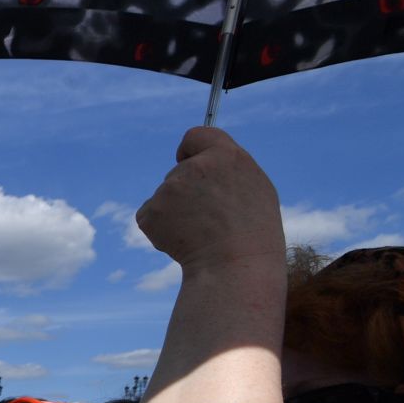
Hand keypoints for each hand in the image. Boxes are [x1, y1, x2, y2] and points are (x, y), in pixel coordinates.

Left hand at [135, 127, 284, 275]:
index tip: (188, 160)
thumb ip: (226, 168)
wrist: (234, 266)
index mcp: (225, 155)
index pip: (195, 135)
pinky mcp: (150, 212)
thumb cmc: (252, 231)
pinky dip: (160, 227)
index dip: (190, 150)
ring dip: (175, 210)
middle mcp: (194, 167)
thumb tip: (203, 161)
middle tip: (209, 215)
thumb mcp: (253, 186)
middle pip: (179, 171)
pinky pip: (151, 215)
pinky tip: (182, 239)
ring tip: (200, 231)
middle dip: (187, 189)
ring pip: (165, 196)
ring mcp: (169, 190)